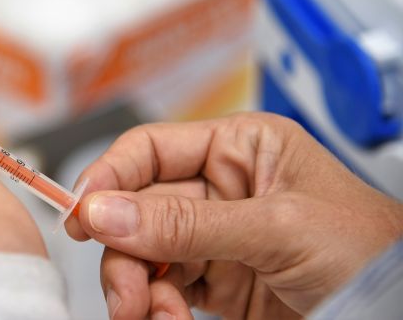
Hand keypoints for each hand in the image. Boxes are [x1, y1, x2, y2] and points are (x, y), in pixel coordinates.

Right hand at [66, 113, 402, 318]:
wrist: (401, 314)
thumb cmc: (372, 251)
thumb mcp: (276, 228)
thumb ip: (187, 223)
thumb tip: (106, 211)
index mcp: (239, 147)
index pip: (152, 149)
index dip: (110, 175)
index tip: (80, 210)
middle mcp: (220, 187)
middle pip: (137, 208)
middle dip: (122, 249)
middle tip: (122, 291)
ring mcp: (213, 237)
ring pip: (142, 252)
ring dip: (135, 286)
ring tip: (148, 315)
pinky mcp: (213, 282)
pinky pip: (161, 289)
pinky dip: (153, 308)